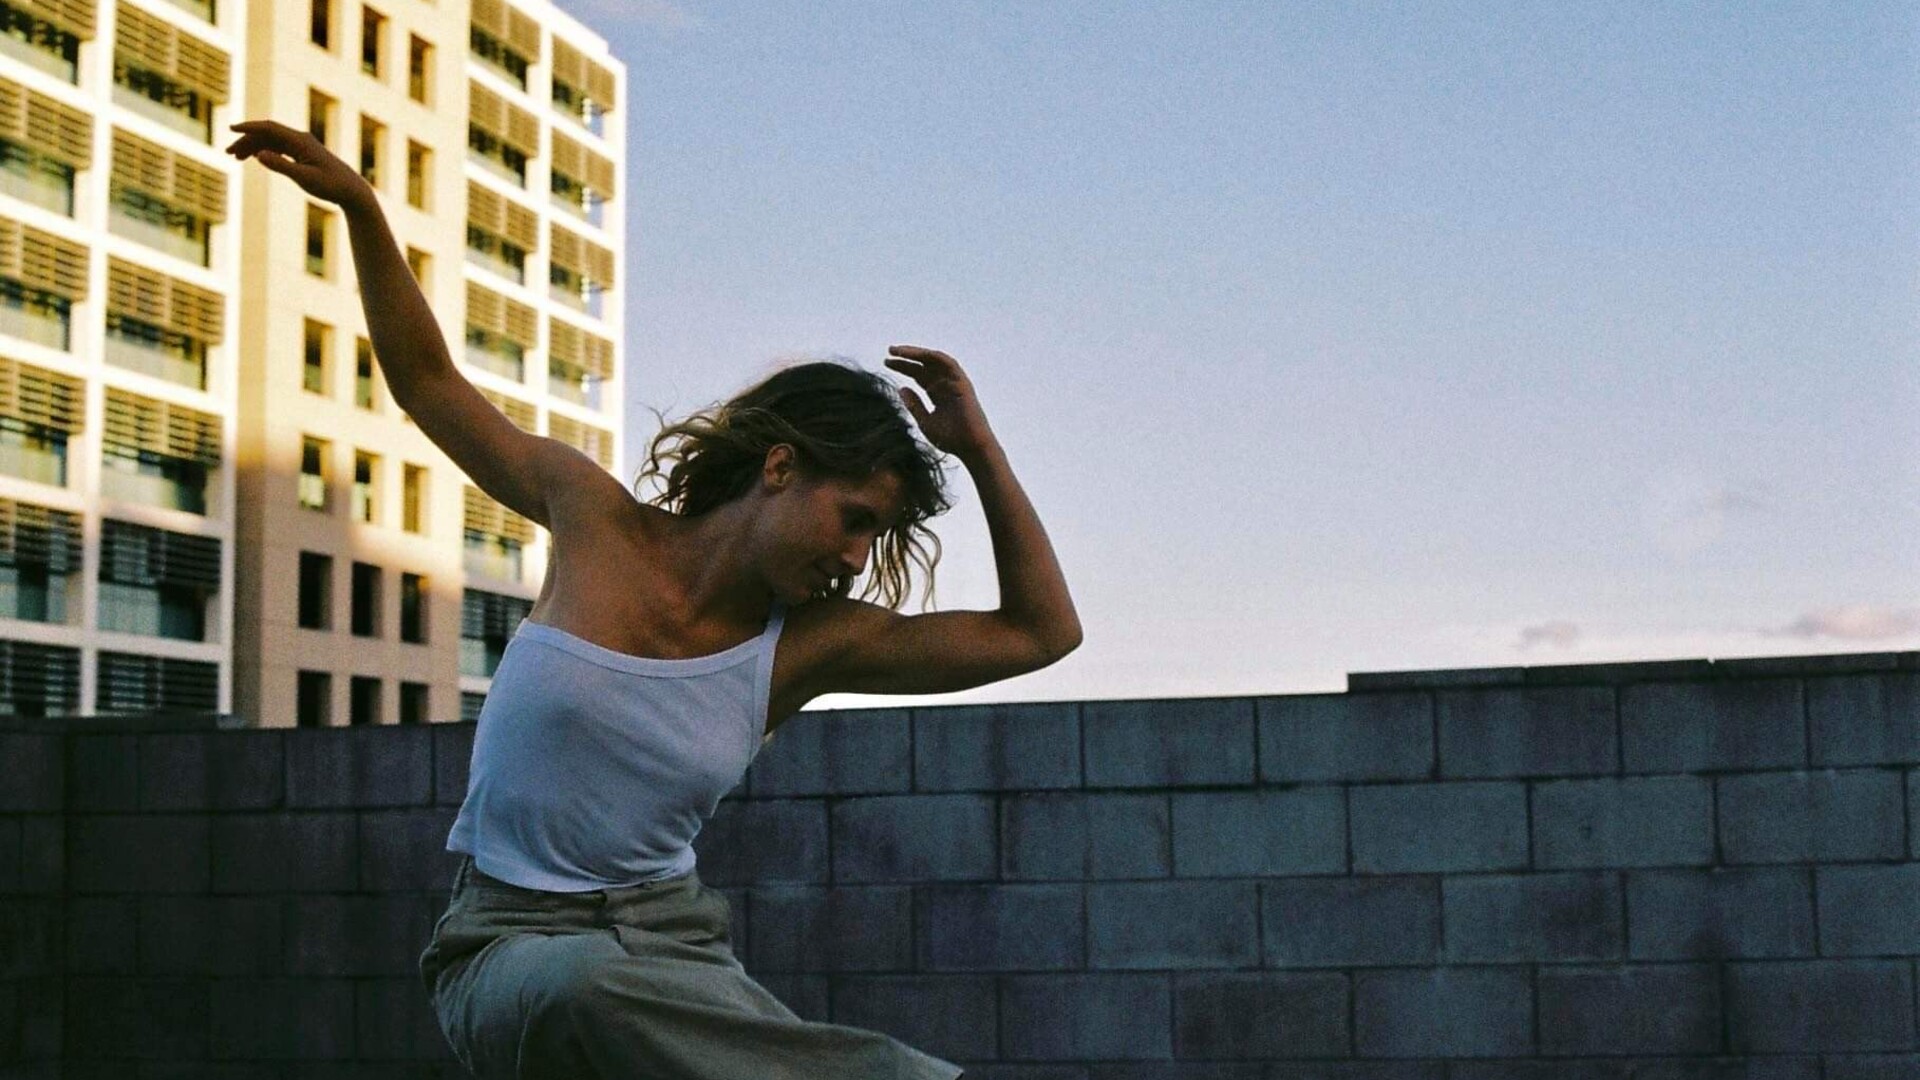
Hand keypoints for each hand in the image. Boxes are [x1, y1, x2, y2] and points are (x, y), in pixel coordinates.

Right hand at [225, 120, 374, 211]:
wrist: (352, 191)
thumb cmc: (331, 185)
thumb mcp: (305, 179)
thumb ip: (282, 166)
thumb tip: (259, 154)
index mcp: (300, 141)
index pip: (269, 128)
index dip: (249, 127)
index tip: (231, 129)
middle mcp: (300, 139)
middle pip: (267, 134)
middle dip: (246, 140)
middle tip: (228, 152)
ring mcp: (302, 146)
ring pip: (271, 140)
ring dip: (253, 146)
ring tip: (236, 158)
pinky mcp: (303, 154)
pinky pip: (278, 147)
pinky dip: (264, 150)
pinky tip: (254, 157)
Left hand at [883, 345, 995, 460]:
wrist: (970, 447)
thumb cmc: (951, 439)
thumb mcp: (925, 421)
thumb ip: (914, 405)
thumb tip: (901, 388)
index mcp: (937, 393)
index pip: (918, 375)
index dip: (903, 367)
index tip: (887, 362)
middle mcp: (945, 385)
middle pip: (923, 366)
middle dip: (906, 359)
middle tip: (889, 352)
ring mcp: (954, 382)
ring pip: (934, 360)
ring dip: (916, 353)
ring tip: (897, 350)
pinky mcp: (962, 382)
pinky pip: (947, 363)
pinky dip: (932, 356)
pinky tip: (915, 354)